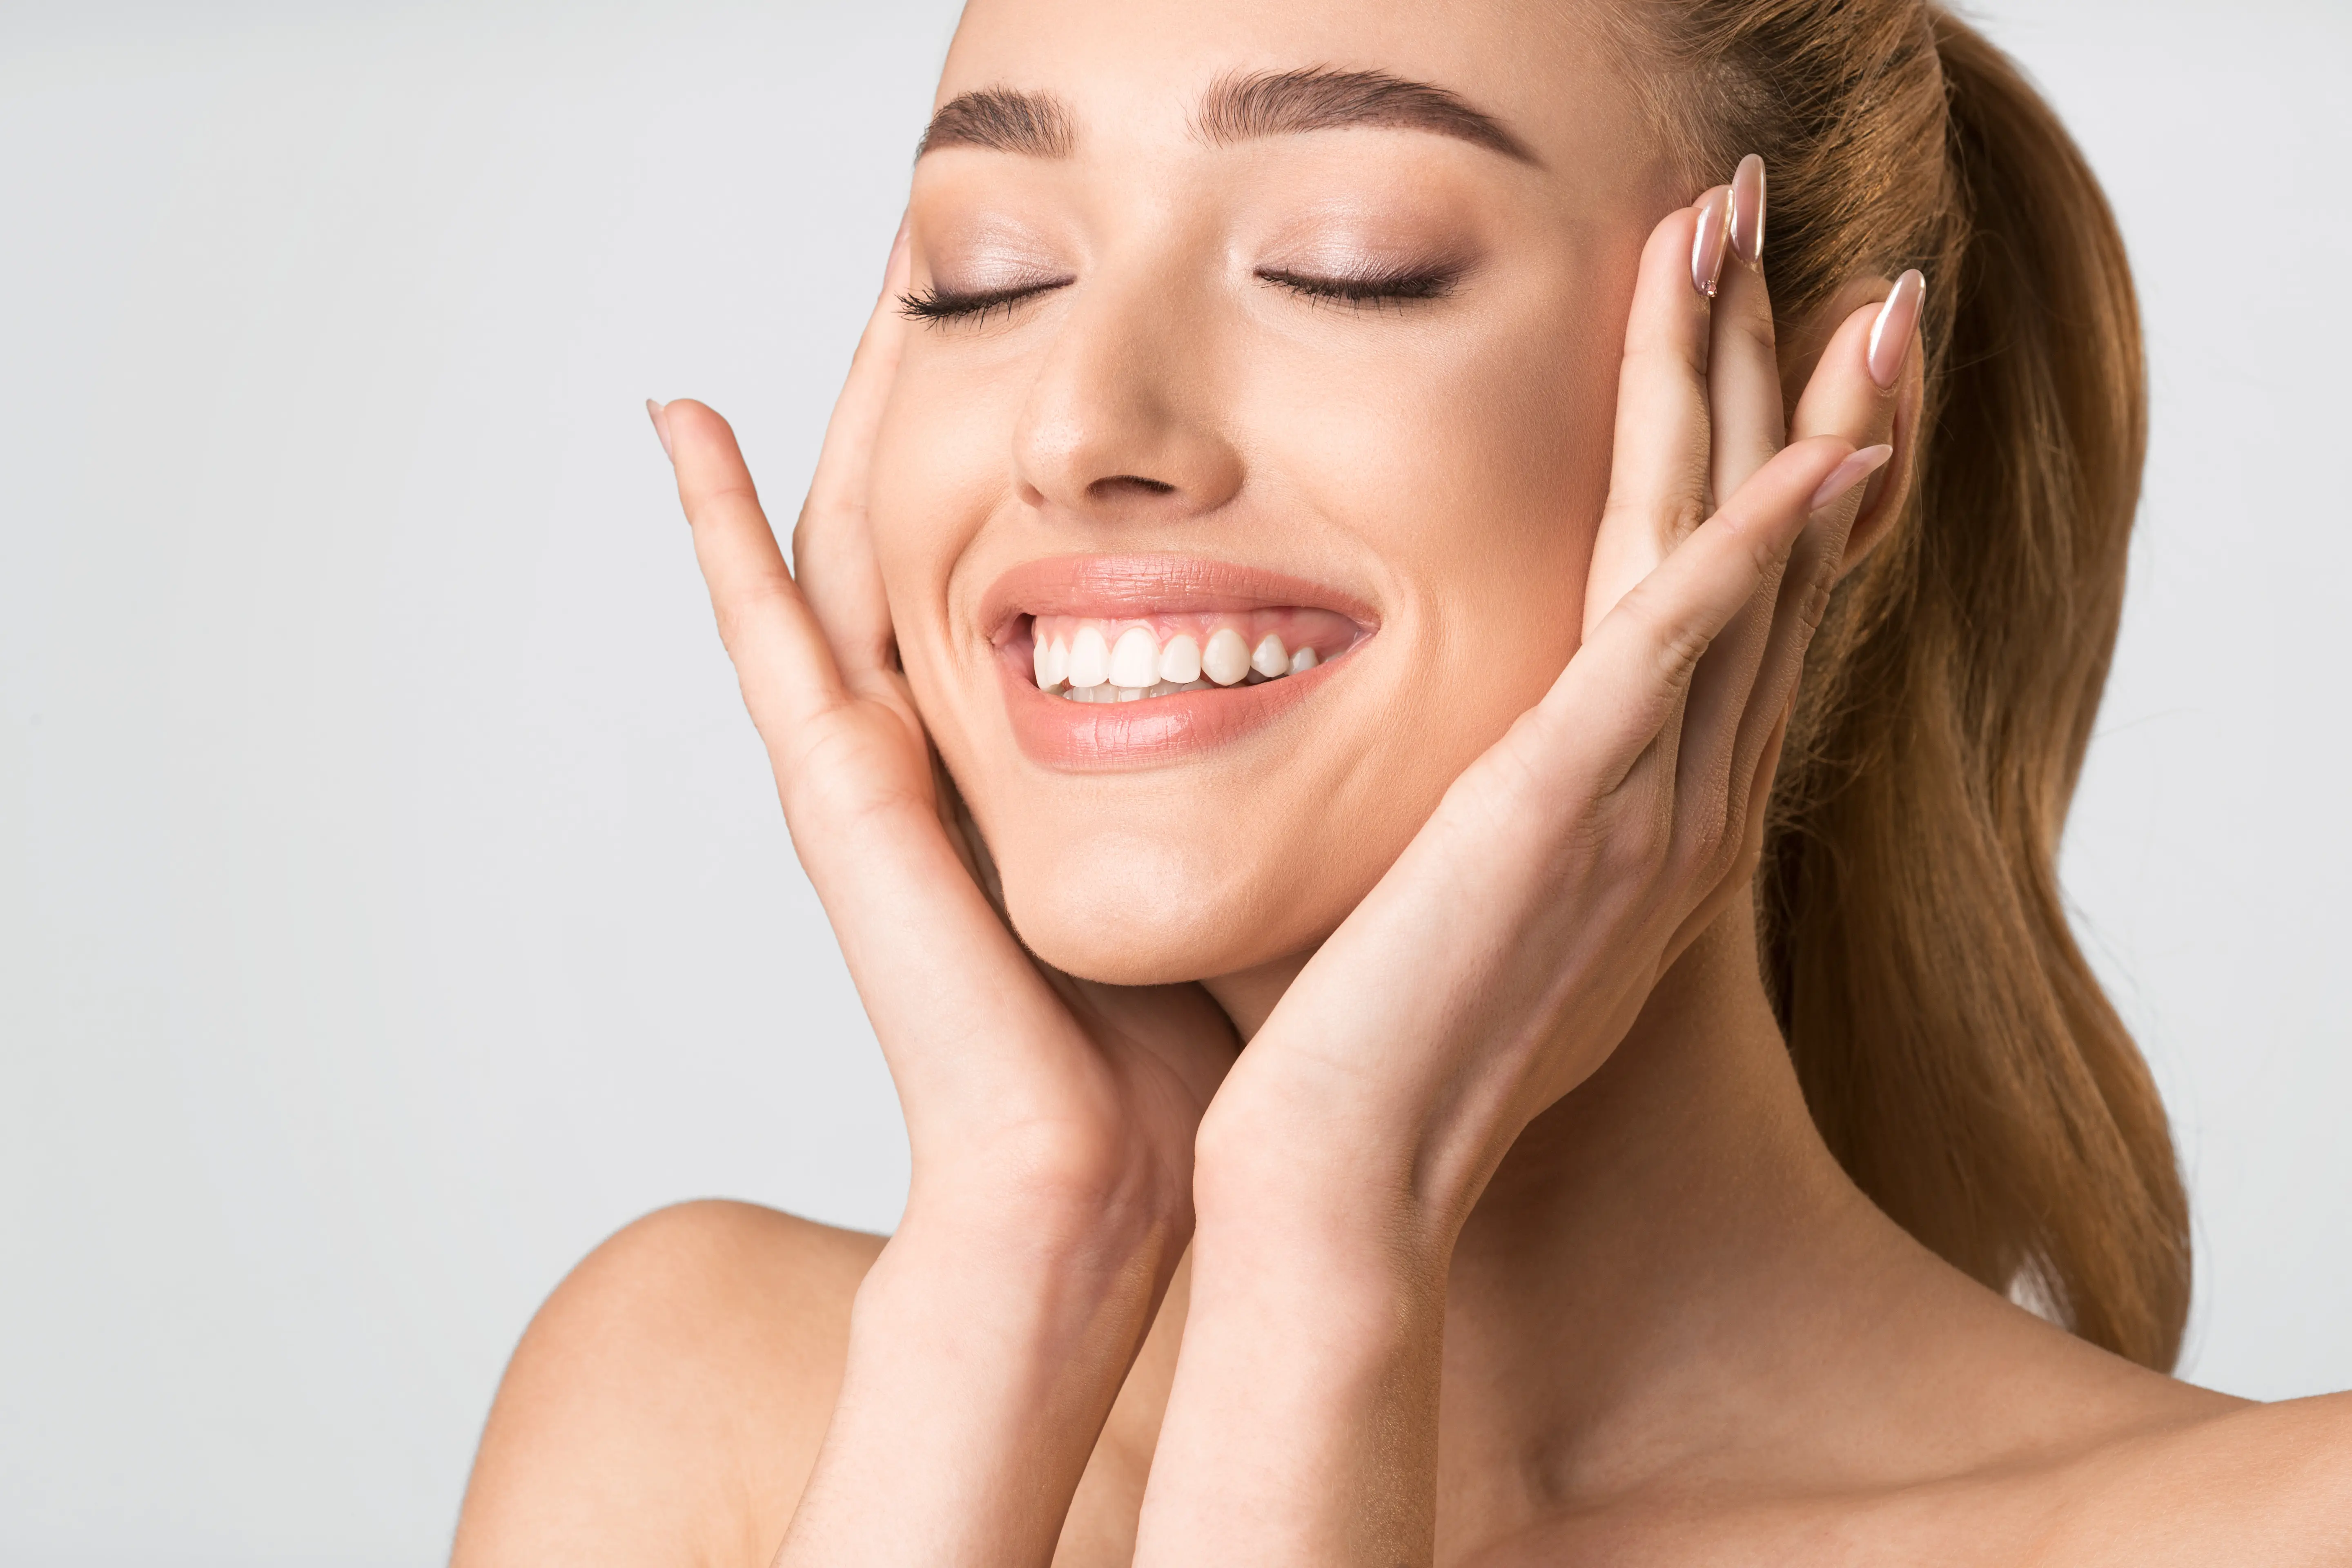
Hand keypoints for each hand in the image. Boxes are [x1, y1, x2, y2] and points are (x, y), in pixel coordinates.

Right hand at [651, 223, 1234, 1563]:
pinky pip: (764, 629)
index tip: (1062, 340)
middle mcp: (934, 751)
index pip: (1010, 572)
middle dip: (930, 402)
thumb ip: (1261, 789)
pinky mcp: (834, 794)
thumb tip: (1368, 711)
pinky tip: (682, 427)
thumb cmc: (1175, 1057)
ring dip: (844, 418)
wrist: (1098, 1184)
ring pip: (838, 548)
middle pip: (919, 533)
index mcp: (1024, 766)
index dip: (1021, 454)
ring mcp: (869, 768)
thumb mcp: (1230, 872)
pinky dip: (716, 530)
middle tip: (940, 270)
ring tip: (861, 289)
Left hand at [1139, 166, 1917, 1563]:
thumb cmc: (1367, 1052)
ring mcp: (1643, 814)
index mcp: (1651, 840)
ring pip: (1739, 573)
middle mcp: (1681, 820)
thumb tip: (1443, 776)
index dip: (1780, 502)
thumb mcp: (1456, 915)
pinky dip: (1755, 543)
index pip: (1736, 635)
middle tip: (1866, 284)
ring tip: (1831, 277)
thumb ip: (1479, 827)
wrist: (1343, 1182)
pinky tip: (1814, 452)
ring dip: (1783, 416)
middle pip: (1771, 581)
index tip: (1802, 384)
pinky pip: (1688, 641)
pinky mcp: (1571, 806)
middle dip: (1812, 420)